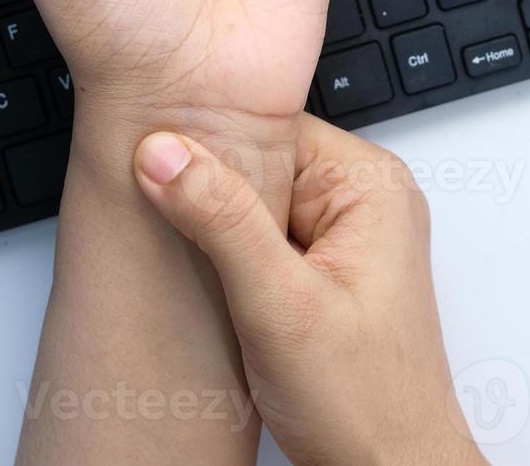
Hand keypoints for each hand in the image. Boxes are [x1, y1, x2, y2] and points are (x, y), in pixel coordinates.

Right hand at [131, 117, 488, 465]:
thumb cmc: (366, 403)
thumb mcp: (281, 306)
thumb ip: (223, 222)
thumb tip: (167, 154)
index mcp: (369, 185)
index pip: (268, 126)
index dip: (210, 150)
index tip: (159, 170)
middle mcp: (362, 202)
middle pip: (257, 163)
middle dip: (212, 198)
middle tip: (183, 237)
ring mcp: (344, 237)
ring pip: (252, 203)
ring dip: (219, 234)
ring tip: (211, 274)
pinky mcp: (323, 271)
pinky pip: (260, 240)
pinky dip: (231, 261)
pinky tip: (221, 291)